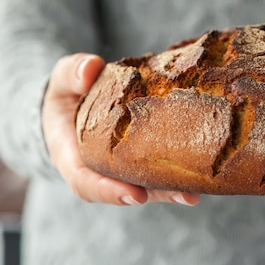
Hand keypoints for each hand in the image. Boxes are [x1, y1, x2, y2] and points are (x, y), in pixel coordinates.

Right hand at [42, 53, 199, 205]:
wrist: (75, 98)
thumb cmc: (67, 91)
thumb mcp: (63, 78)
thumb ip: (72, 73)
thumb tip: (91, 68)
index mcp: (71, 155)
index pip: (86, 182)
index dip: (109, 191)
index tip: (135, 195)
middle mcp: (97, 169)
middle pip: (124, 190)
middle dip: (155, 195)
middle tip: (184, 196)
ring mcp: (120, 167)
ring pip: (145, 186)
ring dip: (171, 191)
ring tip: (196, 192)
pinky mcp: (139, 159)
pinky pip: (156, 170)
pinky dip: (177, 174)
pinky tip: (201, 175)